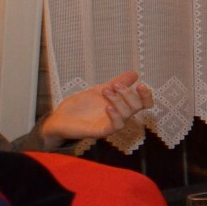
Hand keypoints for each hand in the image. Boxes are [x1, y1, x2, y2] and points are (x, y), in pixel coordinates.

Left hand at [39, 71, 153, 147]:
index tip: (140, 85)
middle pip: (137, 107)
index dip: (146, 96)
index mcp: (122, 106)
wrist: (60, 117)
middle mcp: (119, 116)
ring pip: (127, 115)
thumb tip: (134, 74)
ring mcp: (110, 124)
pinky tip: (107, 107)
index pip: (143, 104)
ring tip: (105, 91)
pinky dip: (114, 116)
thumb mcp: (100, 90)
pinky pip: (115, 127)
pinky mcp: (101, 131)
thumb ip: (117, 83)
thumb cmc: (81, 106)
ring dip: (118, 100)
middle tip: (114, 85)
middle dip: (128, 93)